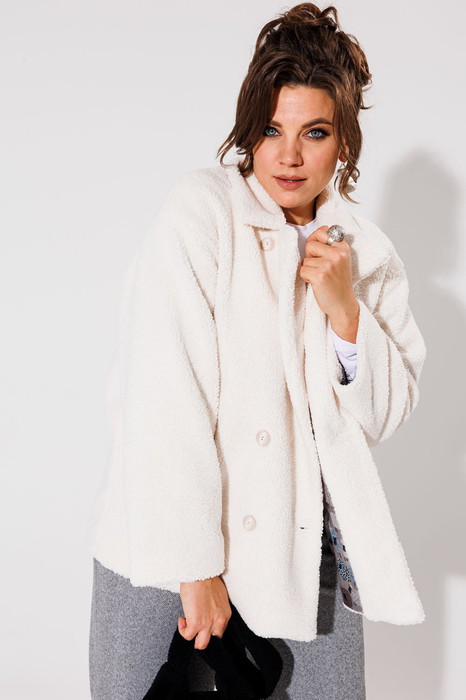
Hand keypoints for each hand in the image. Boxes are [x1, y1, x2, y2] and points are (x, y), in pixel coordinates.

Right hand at [178, 575, 231, 649]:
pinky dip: (183, 629)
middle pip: (213, 639)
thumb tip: (208, 609)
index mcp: (225, 613)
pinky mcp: (196, 623)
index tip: (204, 623)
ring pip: (202, 644)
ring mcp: (208, 623)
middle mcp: (219, 620)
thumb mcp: (218, 595)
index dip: (210, 628)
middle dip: (203, 635)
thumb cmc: (206, 578)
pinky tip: (182, 620)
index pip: (220, 630)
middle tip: (195, 627)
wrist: (199, 572)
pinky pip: (188, 636)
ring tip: (188, 626)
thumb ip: (215, 607)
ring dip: (193, 637)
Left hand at [299, 225, 359, 341]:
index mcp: (343, 247)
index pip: (322, 232)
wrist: (343, 304)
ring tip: (320, 278)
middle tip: (320, 268)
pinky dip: (306, 278)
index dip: (316, 243)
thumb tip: (320, 229)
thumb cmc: (338, 282)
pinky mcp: (320, 275)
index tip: (320, 254)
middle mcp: (338, 254)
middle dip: (310, 256)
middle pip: (310, 244)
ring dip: (308, 270)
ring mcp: (329, 265)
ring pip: (305, 260)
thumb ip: (329, 245)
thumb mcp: (339, 259)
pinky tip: (317, 284)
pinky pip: (302, 270)